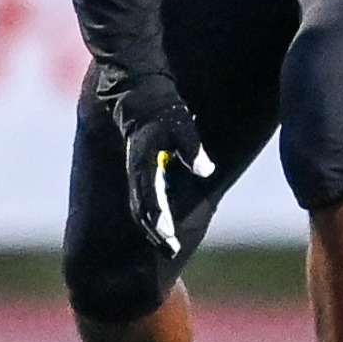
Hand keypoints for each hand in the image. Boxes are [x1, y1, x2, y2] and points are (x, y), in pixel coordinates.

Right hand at [116, 81, 213, 254]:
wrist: (137, 91)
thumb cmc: (163, 108)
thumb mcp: (180, 123)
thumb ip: (191, 148)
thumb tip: (206, 172)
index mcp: (143, 162)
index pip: (148, 197)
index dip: (158, 218)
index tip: (168, 237)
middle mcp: (136, 171)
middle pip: (141, 209)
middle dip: (156, 231)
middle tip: (172, 250)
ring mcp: (137, 172)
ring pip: (141, 207)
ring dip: (153, 228)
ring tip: (169, 247)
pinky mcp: (142, 170)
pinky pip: (145, 199)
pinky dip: (153, 216)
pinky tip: (165, 227)